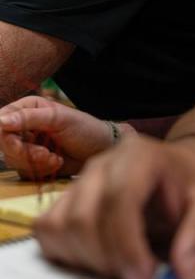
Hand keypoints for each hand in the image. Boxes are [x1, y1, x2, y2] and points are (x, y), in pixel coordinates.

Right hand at [0, 96, 118, 178]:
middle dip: (25, 152)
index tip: (18, 143)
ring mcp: (25, 145)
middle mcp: (22, 126)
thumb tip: (0, 121)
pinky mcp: (30, 163)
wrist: (101, 151)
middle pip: (4, 143)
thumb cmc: (85, 129)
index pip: (1, 121)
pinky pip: (23, 170)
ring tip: (55, 158)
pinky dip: (40, 169)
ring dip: (35, 162)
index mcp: (27, 108)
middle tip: (45, 154)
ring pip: (12, 158)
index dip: (5, 134)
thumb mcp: (60, 119)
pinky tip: (56, 163)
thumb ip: (30, 118)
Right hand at [34, 136, 194, 278]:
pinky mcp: (63, 201)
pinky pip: (48, 233)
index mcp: (140, 155)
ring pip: (61, 228)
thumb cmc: (194, 187)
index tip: (145, 277)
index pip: (119, 198)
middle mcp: (101, 164)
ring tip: (126, 266)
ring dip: (89, 260)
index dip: (127, 244)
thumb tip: (186, 273)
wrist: (180, 171)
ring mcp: (78, 181)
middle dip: (110, 259)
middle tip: (140, 277)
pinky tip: (103, 259)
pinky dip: (69, 255)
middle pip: (84, 218)